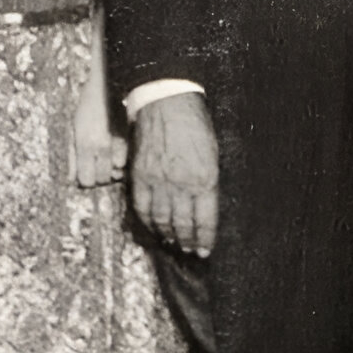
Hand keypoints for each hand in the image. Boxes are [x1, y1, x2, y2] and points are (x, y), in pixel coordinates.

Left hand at [69, 77, 127, 188]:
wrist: (108, 85)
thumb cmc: (87, 107)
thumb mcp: (73, 129)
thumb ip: (72, 156)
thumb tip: (71, 179)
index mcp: (84, 144)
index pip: (86, 181)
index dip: (85, 181)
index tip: (85, 175)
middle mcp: (102, 146)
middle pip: (102, 180)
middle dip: (99, 177)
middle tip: (96, 167)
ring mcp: (118, 143)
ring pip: (117, 174)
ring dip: (112, 171)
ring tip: (107, 160)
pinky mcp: (130, 139)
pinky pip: (127, 162)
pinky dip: (122, 162)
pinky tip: (117, 153)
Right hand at [129, 91, 218, 258]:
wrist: (166, 101)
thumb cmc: (195, 125)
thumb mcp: (213, 154)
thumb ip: (208, 182)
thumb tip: (205, 207)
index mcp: (204, 179)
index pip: (205, 220)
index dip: (204, 239)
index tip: (204, 250)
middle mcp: (181, 184)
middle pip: (183, 224)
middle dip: (187, 242)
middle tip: (189, 251)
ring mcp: (158, 181)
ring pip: (161, 220)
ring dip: (168, 235)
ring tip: (173, 243)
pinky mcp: (140, 175)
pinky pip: (141, 207)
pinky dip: (147, 222)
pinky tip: (153, 228)